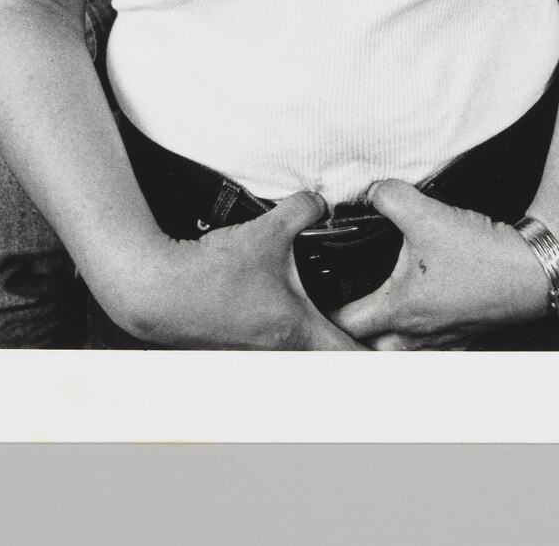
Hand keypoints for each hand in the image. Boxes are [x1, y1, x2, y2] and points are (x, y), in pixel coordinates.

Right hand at [112, 192, 365, 350]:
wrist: (159, 291)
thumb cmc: (211, 274)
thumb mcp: (267, 232)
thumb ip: (302, 212)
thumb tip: (320, 201)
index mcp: (298, 331)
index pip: (354, 358)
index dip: (381, 353)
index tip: (399, 344)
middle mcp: (282, 350)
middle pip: (332, 358)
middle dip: (353, 340)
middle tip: (374, 325)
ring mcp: (259, 352)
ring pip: (304, 351)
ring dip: (319, 335)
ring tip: (332, 314)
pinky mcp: (241, 344)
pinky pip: (279, 343)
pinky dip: (291, 329)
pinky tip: (285, 304)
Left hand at [329, 182, 551, 350]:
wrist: (533, 272)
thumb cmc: (482, 255)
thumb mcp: (427, 214)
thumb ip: (389, 197)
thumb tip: (372, 191)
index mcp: (399, 311)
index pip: (344, 324)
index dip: (321, 312)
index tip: (310, 298)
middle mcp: (416, 335)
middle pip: (366, 349)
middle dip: (348, 335)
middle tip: (336, 311)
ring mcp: (441, 341)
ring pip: (397, 352)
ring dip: (381, 339)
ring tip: (373, 315)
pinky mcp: (463, 337)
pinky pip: (427, 348)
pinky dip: (414, 337)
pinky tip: (418, 315)